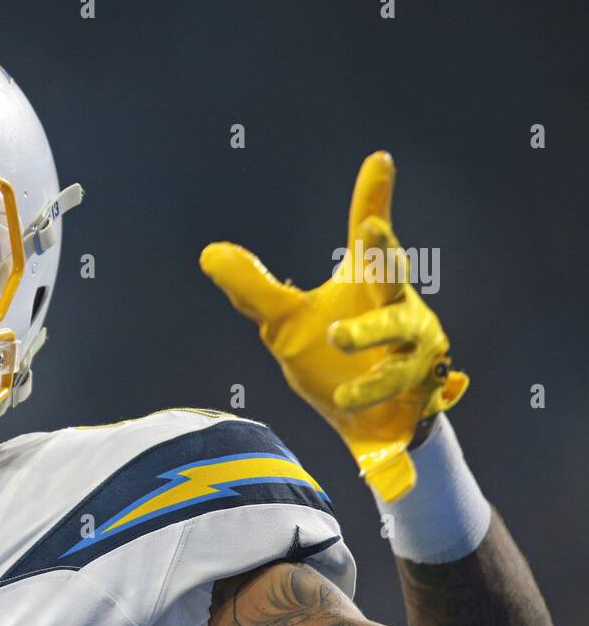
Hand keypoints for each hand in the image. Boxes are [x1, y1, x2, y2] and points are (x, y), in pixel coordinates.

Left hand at [198, 151, 467, 501]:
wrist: (364, 420)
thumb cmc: (328, 354)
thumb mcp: (284, 322)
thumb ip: (253, 289)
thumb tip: (208, 252)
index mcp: (368, 292)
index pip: (370, 244)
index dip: (372, 201)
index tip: (378, 159)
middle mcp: (400, 319)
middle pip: (395, 290)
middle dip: (387, 267)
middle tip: (372, 235)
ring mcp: (414, 365)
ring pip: (403, 363)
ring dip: (374, 376)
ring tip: (340, 390)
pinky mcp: (415, 411)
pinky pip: (407, 424)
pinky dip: (397, 452)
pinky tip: (387, 466)